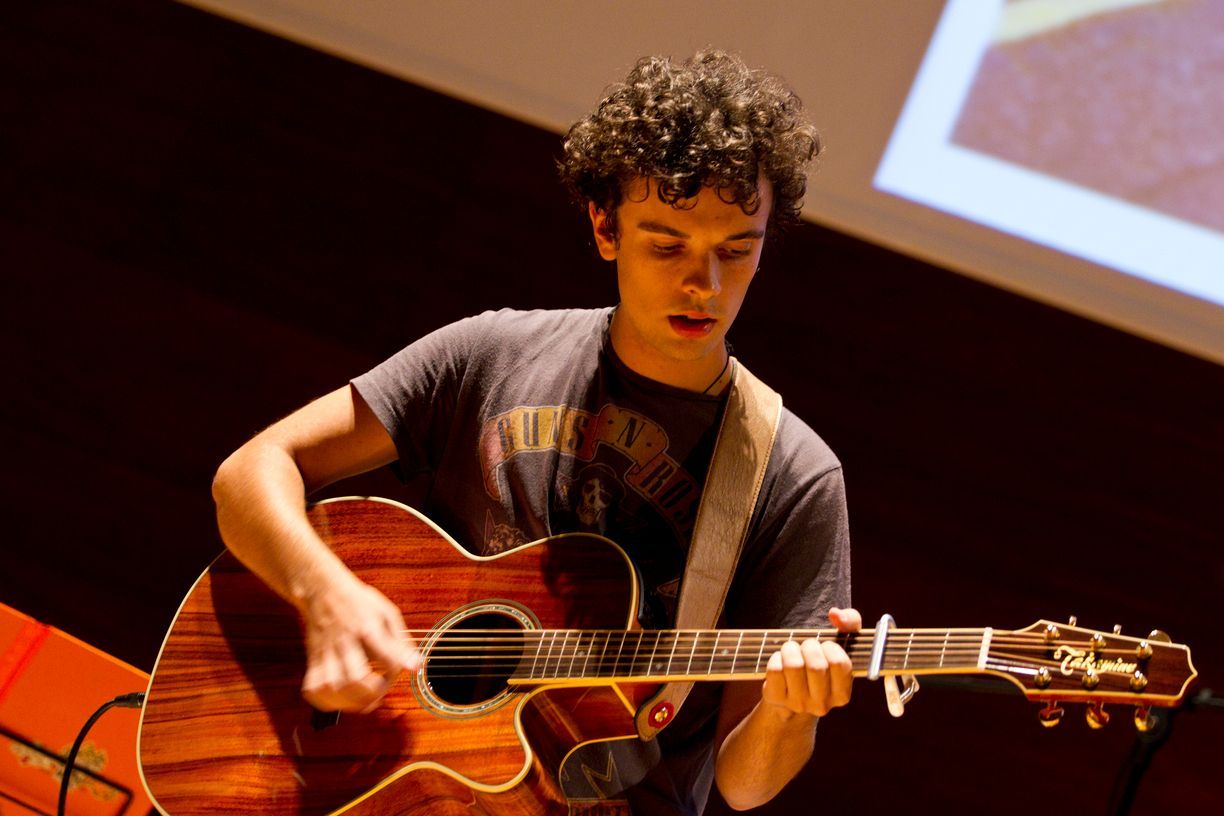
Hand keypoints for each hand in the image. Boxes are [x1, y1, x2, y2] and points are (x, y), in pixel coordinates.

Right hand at [299, 576, 419, 712]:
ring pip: (332, 687)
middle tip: (380, 691)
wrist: (322, 590)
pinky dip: (327, 701)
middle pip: (354, 678)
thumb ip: (402, 642)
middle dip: (371, 693)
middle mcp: (345, 642)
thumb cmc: (358, 602)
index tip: (401, 669)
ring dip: (350, 702)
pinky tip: (341, 699)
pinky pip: (314, 689)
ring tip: (363, 700)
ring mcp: (326, 653)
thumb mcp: (387, 613)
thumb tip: (416, 666)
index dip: (397, 670)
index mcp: (367, 628)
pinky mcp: (313, 660)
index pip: (386, 657)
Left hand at [761, 606, 859, 717]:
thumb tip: (835, 614)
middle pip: (816, 665)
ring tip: (792, 649)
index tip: (826, 646)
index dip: (831, 648)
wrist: (789, 692)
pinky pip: (775, 669)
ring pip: (793, 666)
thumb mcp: (841, 642)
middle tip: (807, 645)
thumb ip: (850, 622)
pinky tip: (781, 660)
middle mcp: (822, 704)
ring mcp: (798, 703)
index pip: (840, 664)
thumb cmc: (821, 661)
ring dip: (790, 648)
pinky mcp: (776, 698)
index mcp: (842, 694)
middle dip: (809, 646)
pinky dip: (776, 657)